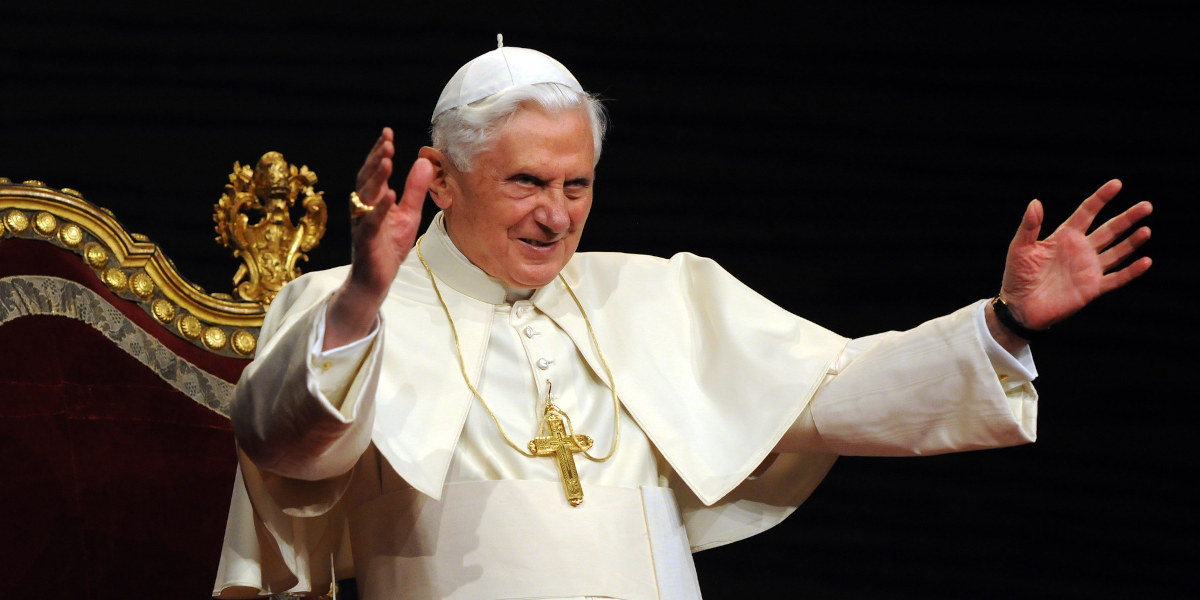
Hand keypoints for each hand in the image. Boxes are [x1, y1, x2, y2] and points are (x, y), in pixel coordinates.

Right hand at [325, 128, 433, 348]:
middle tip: (387, 141)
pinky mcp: (366, 242)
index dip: (379, 152)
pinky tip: (389, 196)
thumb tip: (424, 162)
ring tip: (387, 160)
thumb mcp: (408, 214)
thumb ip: (415, 189)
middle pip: (366, 179)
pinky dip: (380, 209)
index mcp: (372, 200)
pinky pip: (371, 223)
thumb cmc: (389, 246)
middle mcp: (362, 209)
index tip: (388, 133)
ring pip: (365, 197)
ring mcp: (362, 225)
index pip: (374, 171)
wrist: (376, 280)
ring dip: (376, 178)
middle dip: (376, 159)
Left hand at [996, 179, 1151, 336]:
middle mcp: (1081, 250)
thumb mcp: (1020, 248)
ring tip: (1146, 230)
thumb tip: (1035, 202)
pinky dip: (1131, 271)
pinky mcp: (1092, 288)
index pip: (1087, 212)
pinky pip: (1116, 278)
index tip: (1116, 184)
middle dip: (1127, 218)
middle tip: (1146, 206)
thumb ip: (1029, 226)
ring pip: (1117, 252)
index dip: (1101, 198)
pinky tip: (1146, 261)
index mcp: (1065, 236)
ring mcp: (1089, 268)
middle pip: (1109, 229)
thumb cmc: (1017, 276)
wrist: (1018, 307)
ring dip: (1132, 242)